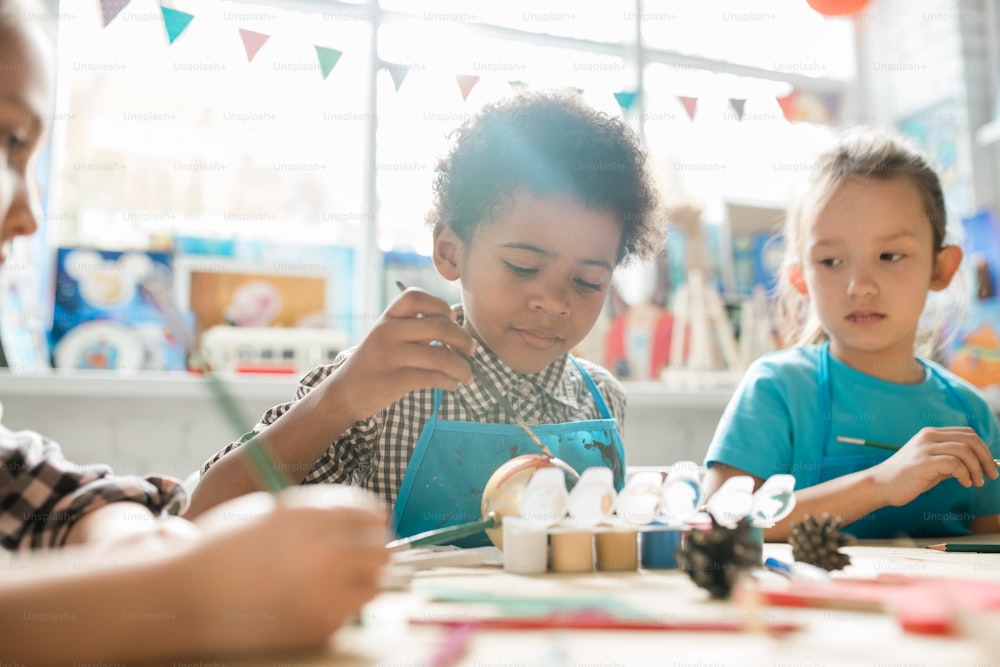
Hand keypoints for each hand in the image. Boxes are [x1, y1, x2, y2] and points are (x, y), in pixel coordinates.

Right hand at [180, 485, 388, 654]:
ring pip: (372, 586)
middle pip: (382, 551)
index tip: (364, 532)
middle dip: (371, 554)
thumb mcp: (272, 512)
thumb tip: (365, 525)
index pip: (373, 514)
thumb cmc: (225, 547)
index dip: (371, 523)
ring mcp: (325, 590)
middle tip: (357, 561)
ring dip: (358, 584)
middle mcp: (326, 549)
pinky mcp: (318, 626)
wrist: (185, 593)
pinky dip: (334, 612)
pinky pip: (346, 616)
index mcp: (314, 513)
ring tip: (331, 585)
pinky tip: (304, 606)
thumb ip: (319, 515)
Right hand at [325, 287, 475, 419]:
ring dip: (462, 367)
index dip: (439, 304)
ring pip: (441, 356)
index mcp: (387, 318)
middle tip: (473, 349)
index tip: (451, 317)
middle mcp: (387, 332)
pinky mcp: (394, 380)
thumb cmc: (374, 362)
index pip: (416, 297)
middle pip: (439, 326)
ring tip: (468, 375)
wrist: (344, 392)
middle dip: (463, 339)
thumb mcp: (386, 336)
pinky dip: (450, 381)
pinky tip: (453, 384)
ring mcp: (390, 356)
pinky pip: (433, 378)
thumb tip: (453, 319)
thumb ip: (413, 327)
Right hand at [872, 427, 999, 506]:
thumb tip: (978, 464)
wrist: (880, 485)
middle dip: (986, 458)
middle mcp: (928, 436)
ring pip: (965, 451)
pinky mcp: (923, 462)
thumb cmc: (906, 478)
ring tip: (976, 483)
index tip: (989, 466)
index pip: (967, 433)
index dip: (984, 449)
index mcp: (930, 434)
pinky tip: (964, 483)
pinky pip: (954, 464)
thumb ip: (951, 461)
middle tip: (991, 475)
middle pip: (970, 439)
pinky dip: (964, 474)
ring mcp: (925, 448)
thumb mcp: (932, 465)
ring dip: (976, 469)